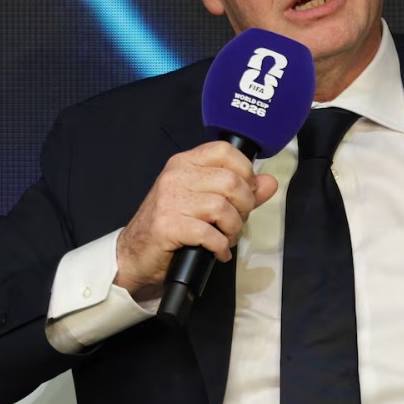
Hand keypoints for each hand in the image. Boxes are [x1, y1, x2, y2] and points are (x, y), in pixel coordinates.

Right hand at [114, 141, 278, 300]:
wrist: (135, 253)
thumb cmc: (171, 224)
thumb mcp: (205, 201)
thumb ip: (241, 190)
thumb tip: (269, 182)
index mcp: (185, 163)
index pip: (225, 151)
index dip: (245, 171)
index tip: (247, 190)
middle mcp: (176, 176)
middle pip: (231, 182)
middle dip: (244, 206)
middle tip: (237, 221)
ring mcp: (170, 200)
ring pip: (223, 208)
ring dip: (233, 229)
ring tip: (227, 237)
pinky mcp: (168, 226)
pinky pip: (210, 234)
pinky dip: (221, 246)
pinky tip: (218, 251)